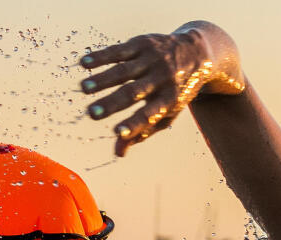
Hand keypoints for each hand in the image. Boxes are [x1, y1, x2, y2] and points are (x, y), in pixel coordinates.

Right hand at [80, 21, 244, 156]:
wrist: (197, 53)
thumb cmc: (176, 90)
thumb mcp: (167, 112)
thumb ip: (142, 131)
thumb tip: (118, 153)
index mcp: (169, 100)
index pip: (149, 114)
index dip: (134, 124)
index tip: (117, 133)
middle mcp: (162, 79)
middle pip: (134, 93)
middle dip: (113, 103)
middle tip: (92, 113)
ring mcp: (152, 60)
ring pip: (124, 71)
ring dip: (103, 80)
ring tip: (83, 88)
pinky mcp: (143, 44)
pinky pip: (119, 50)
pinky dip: (101, 57)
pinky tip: (84, 63)